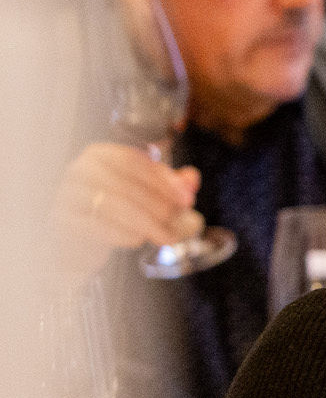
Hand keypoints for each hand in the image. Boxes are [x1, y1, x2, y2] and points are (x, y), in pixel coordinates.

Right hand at [52, 143, 201, 272]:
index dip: (164, 181)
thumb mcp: (149, 193)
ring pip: (114, 205)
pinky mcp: (62, 221)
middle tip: (178, 221)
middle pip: (126, 184)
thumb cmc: (117, 211)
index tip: (187, 199)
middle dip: (158, 204)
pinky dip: (123, 234)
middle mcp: (79, 169)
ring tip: (166, 236)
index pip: (134, 161)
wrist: (81, 242)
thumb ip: (172, 183)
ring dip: (146, 222)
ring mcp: (67, 195)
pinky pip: (96, 226)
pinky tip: (139, 240)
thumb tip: (192, 178)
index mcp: (100, 155)